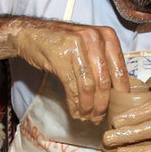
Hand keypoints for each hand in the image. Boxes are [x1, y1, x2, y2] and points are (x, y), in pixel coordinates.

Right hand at [14, 20, 128, 122]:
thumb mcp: (88, 46)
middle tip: (99, 118)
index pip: (120, 70)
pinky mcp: (60, 57)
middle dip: (102, 104)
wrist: (31, 33)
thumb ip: (104, 63)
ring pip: (88, 86)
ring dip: (88, 106)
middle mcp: (94, 38)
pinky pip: (71, 87)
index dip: (120, 93)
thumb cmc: (63, 42)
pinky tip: (75, 112)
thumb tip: (116, 94)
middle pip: (104, 81)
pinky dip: (74, 104)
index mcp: (107, 35)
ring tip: (87, 117)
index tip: (118, 108)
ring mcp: (77, 46)